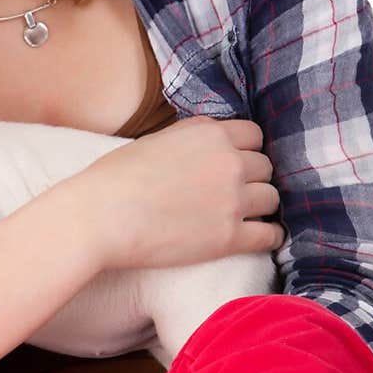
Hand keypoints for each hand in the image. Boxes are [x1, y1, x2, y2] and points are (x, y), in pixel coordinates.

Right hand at [76, 115, 286, 270]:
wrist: (101, 217)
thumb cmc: (115, 177)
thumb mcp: (156, 139)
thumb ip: (191, 135)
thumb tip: (210, 136)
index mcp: (211, 134)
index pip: (254, 136)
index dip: (245, 150)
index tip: (236, 163)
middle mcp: (230, 163)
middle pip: (265, 168)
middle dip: (253, 178)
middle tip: (235, 192)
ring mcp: (233, 201)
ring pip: (271, 199)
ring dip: (261, 206)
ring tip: (246, 215)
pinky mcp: (230, 238)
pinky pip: (269, 235)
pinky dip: (269, 236)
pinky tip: (261, 236)